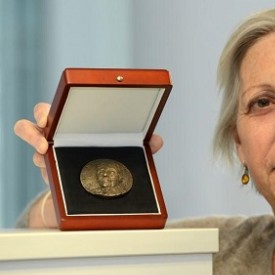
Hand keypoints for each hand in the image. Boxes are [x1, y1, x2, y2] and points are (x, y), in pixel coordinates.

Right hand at [14, 102, 163, 227]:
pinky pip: (39, 165)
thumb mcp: (119, 148)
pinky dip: (43, 166)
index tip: (54, 112)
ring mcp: (49, 152)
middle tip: (46, 130)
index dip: (50, 107)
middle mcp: (56, 134)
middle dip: (37, 121)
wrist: (90, 185)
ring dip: (35, 144)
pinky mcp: (48, 169)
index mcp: (73, 122)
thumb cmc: (103, 156)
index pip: (56, 107)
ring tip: (45, 151)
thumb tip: (157, 141)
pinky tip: (50, 171)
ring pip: (30, 141)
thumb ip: (138, 144)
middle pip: (35, 119)